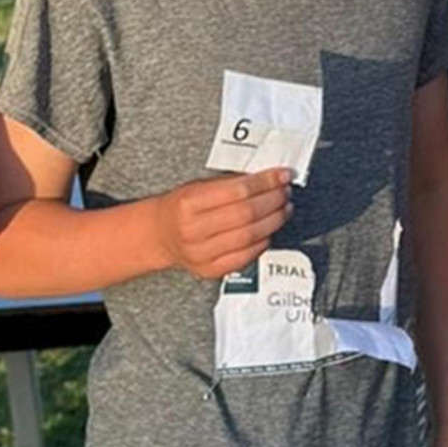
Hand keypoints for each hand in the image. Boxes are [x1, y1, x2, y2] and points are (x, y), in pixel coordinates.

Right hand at [149, 168, 292, 278]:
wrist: (161, 234)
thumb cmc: (183, 206)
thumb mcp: (199, 186)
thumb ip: (231, 183)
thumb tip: (270, 178)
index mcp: (188, 202)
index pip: (238, 191)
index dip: (266, 182)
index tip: (282, 176)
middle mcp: (192, 229)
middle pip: (247, 214)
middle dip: (273, 201)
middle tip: (286, 192)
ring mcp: (201, 253)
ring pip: (250, 236)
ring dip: (274, 220)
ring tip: (284, 208)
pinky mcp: (210, 269)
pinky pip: (245, 256)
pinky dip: (263, 241)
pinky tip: (270, 229)